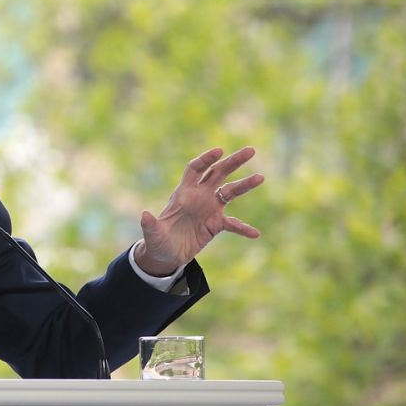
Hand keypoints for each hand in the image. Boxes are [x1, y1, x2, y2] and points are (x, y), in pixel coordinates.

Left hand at [134, 147, 263, 275]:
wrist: (165, 254)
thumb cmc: (156, 241)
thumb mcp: (152, 234)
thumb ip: (150, 225)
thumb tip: (145, 215)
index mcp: (183, 194)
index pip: (195, 169)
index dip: (206, 159)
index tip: (219, 151)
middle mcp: (199, 197)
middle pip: (218, 173)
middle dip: (233, 161)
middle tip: (250, 150)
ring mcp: (209, 209)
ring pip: (230, 192)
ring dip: (244, 185)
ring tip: (260, 177)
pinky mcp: (216, 224)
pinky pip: (233, 224)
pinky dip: (243, 228)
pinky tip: (254, 233)